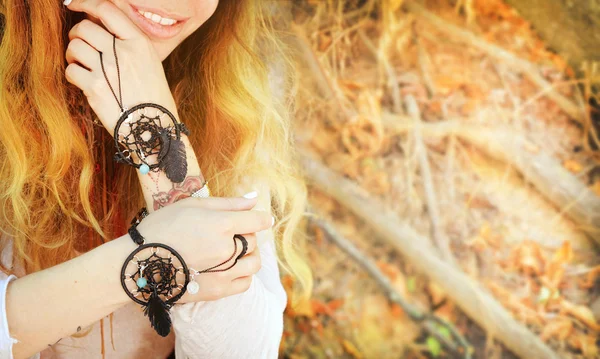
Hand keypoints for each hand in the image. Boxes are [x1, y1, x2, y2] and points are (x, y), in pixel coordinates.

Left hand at [64, 0, 177, 134]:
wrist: (154, 127)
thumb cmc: (153, 97)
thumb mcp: (150, 62)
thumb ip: (127, 43)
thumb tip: (97, 27)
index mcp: (139, 43)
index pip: (107, 10)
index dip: (85, 3)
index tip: (74, 5)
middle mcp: (123, 52)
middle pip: (84, 27)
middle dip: (77, 34)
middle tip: (81, 46)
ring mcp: (107, 70)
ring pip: (74, 47)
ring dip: (73, 55)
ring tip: (82, 64)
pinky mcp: (95, 88)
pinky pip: (71, 70)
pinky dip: (73, 74)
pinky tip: (83, 80)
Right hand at [134, 194, 273, 301]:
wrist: (137, 262)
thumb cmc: (162, 227)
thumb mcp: (192, 205)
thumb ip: (228, 203)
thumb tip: (255, 198)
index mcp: (221, 224)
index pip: (258, 220)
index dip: (262, 217)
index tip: (262, 218)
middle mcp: (226, 248)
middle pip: (254, 240)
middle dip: (246, 234)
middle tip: (228, 233)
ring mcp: (223, 272)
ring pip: (254, 263)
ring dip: (249, 255)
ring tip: (232, 251)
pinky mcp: (217, 291)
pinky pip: (245, 283)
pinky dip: (243, 274)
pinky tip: (228, 267)